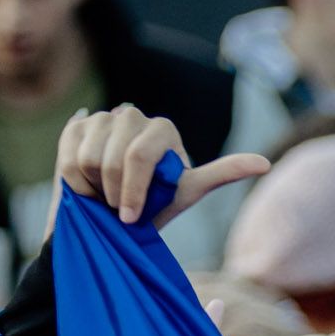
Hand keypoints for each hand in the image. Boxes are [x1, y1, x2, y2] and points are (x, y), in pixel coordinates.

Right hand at [55, 105, 267, 227]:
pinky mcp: (75, 127)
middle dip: (114, 192)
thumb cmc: (153, 207)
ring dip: (94, 189)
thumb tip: (266, 163)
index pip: (139, 156)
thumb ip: (223, 174)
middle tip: (118, 208)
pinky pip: (67, 157)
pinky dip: (74, 182)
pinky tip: (85, 187)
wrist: (112, 219)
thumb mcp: (188, 192)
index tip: (131, 217)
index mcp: (162, 129)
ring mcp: (101, 118)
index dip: (132, 191)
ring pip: (88, 158)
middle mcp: (132, 115)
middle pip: (114, 158)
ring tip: (104, 196)